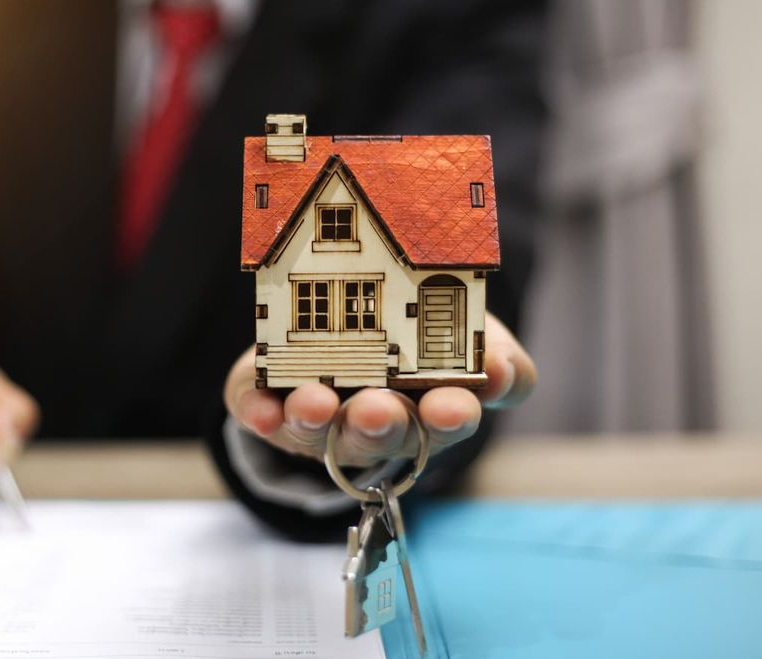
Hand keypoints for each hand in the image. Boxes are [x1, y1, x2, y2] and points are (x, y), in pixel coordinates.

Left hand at [223, 313, 534, 466]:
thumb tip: (502, 370)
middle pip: (383, 433)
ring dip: (318, 420)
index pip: (448, 420)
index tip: (456, 404)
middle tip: (380, 409)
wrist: (346, 328)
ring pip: (320, 431)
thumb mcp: (469, 335)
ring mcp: (323, 422)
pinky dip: (259, 413)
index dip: (452, 417)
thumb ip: (494, 355)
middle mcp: (377, 424)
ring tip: (317, 402)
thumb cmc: (420, 340)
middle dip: (381, 423)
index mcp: (431, 409)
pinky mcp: (271, 406)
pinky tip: (259, 410)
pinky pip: (260, 413)